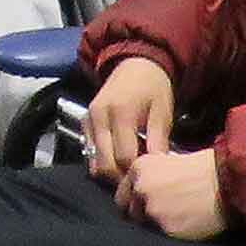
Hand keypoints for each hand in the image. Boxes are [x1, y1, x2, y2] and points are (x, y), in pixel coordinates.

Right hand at [84, 57, 178, 183]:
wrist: (134, 64)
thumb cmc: (153, 88)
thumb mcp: (162, 111)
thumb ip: (159, 139)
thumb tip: (157, 167)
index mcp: (120, 113)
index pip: (124, 156)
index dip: (136, 171)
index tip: (149, 176)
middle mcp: (98, 118)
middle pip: (104, 164)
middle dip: (121, 178)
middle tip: (138, 181)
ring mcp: (88, 120)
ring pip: (93, 162)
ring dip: (110, 172)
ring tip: (128, 173)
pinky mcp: (83, 123)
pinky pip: (89, 152)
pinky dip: (102, 161)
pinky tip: (118, 160)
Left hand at [117, 146, 229, 240]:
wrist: (229, 181)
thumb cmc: (204, 168)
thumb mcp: (168, 162)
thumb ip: (149, 177)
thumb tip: (138, 193)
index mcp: (139, 168)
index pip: (122, 194)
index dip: (134, 200)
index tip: (145, 203)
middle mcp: (140, 188)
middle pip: (129, 211)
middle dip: (141, 213)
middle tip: (161, 213)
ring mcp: (152, 210)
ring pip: (144, 225)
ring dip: (156, 223)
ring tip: (176, 217)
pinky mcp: (166, 228)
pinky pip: (162, 235)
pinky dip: (172, 231)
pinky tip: (186, 222)